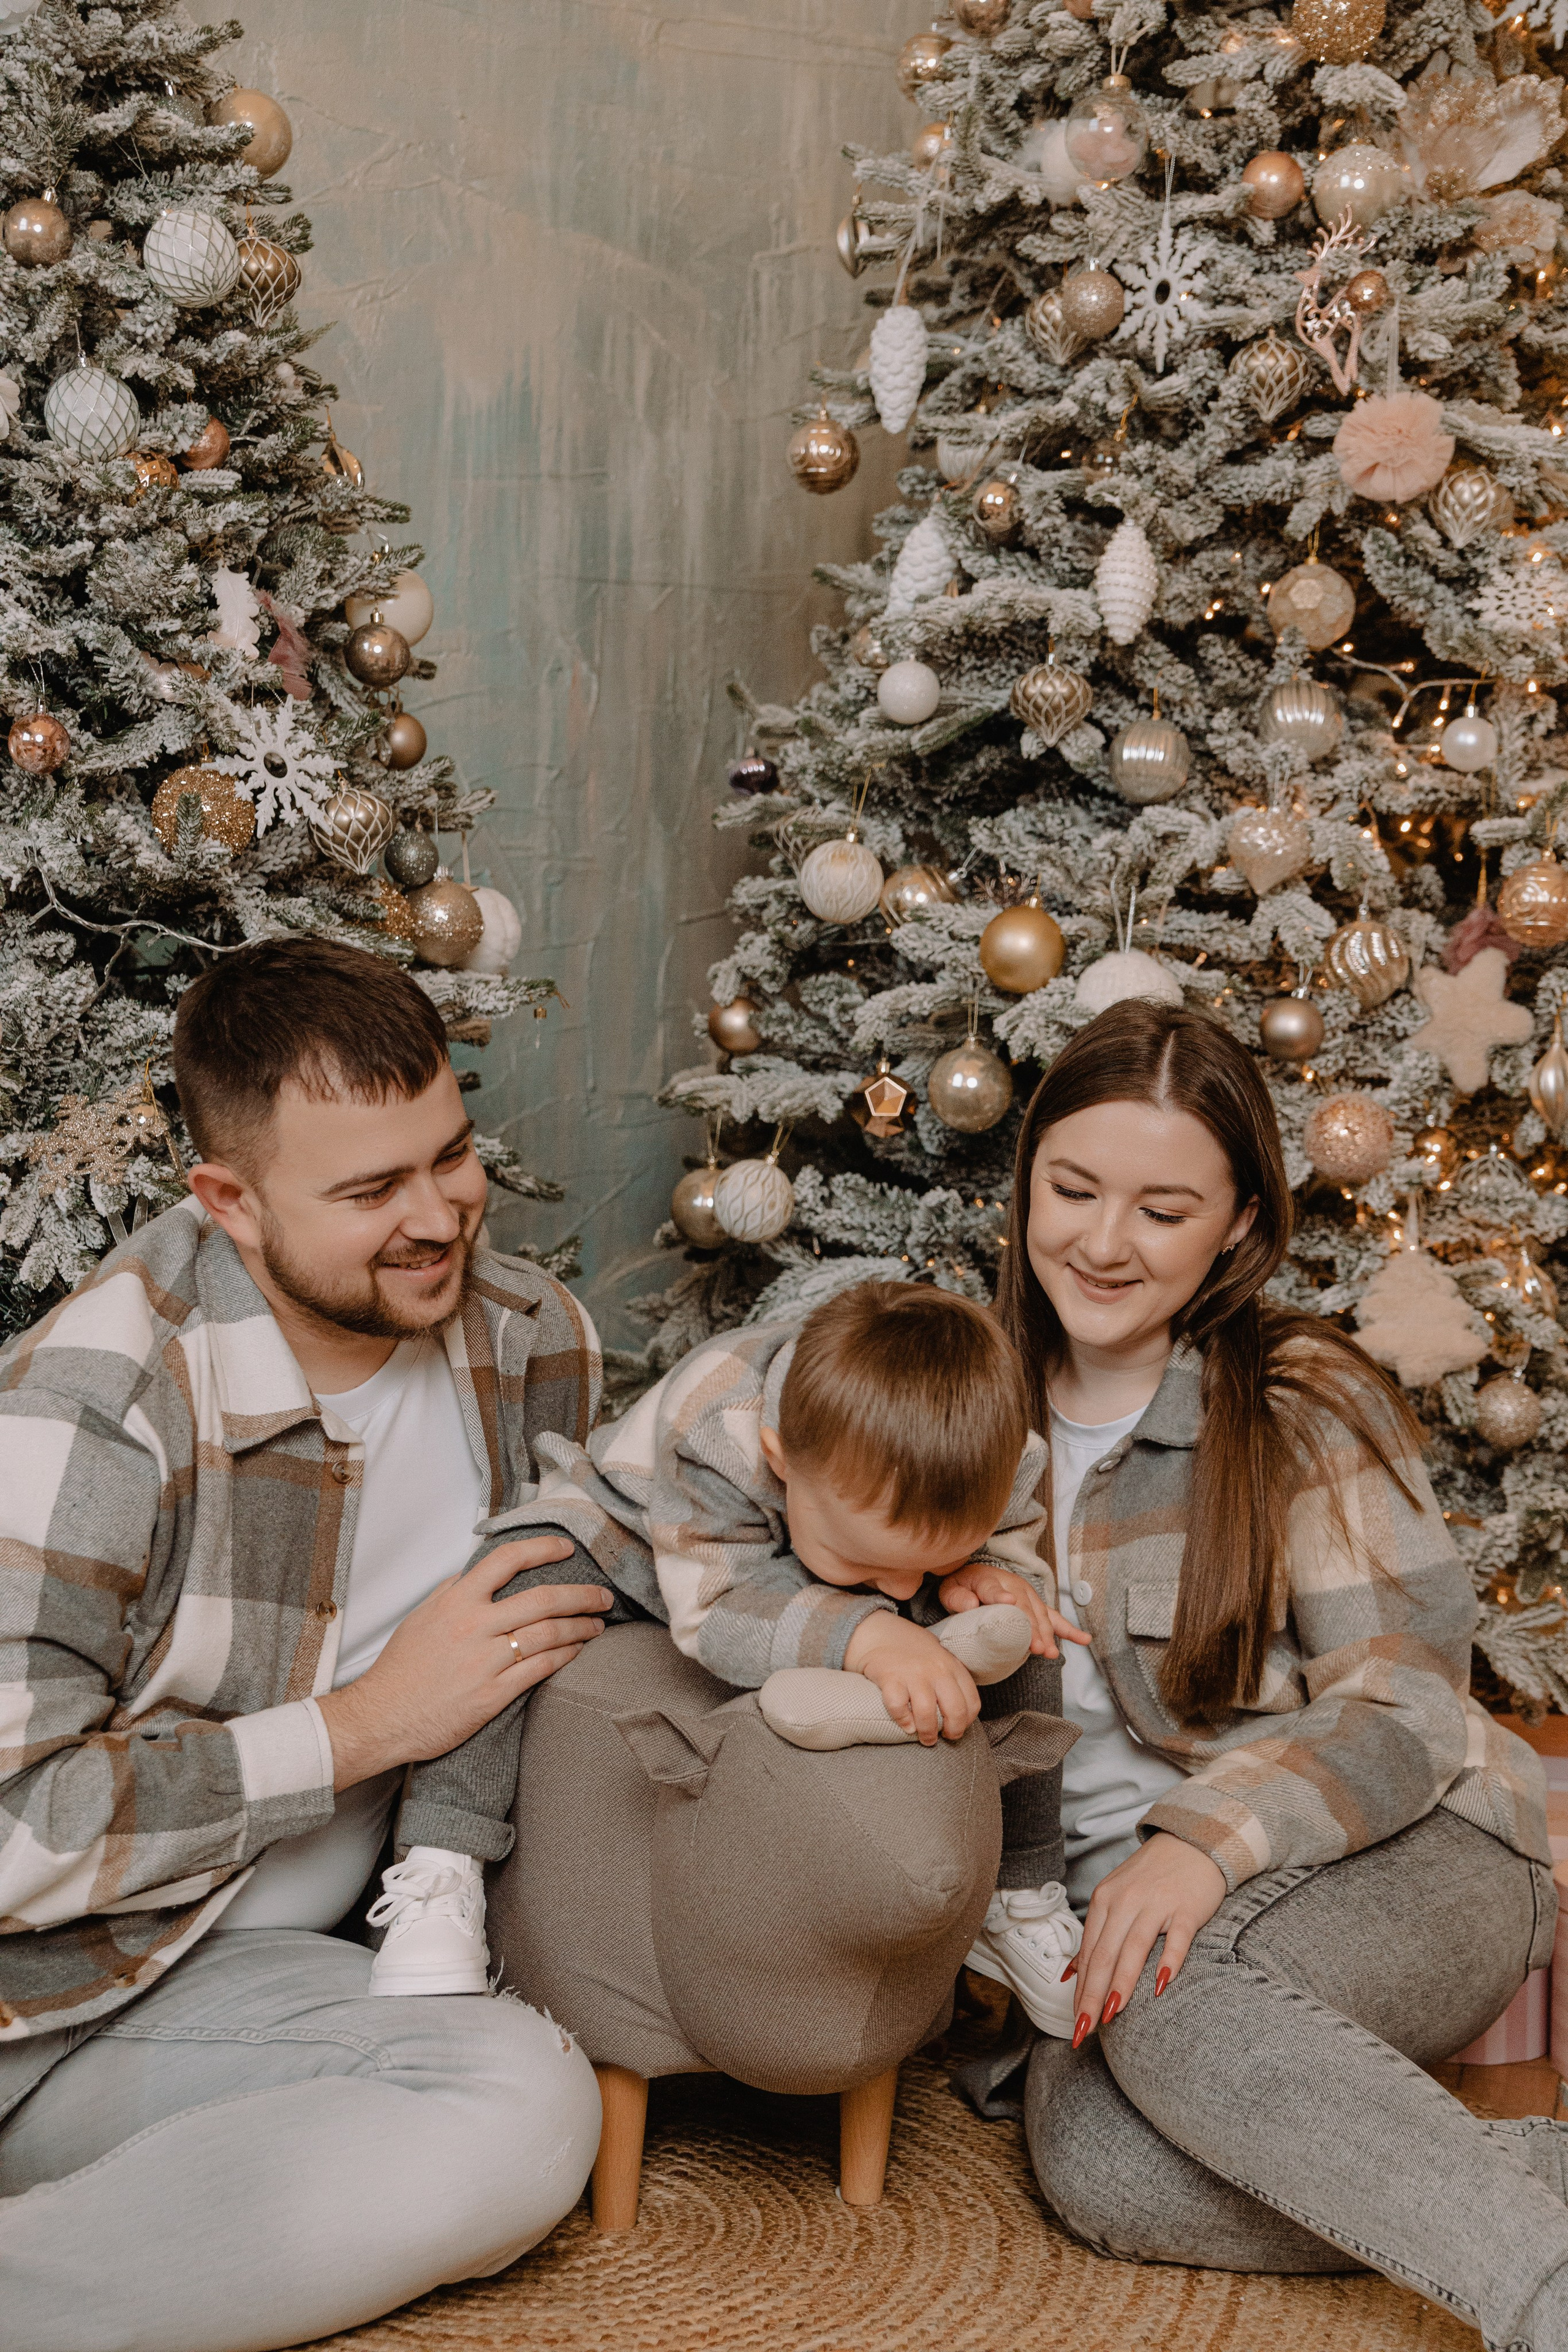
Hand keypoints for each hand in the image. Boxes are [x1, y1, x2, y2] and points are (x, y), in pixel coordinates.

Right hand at [317, 1539, 612, 1789]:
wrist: (381, 1717)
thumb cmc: (401, 1668)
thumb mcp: (421, 1617)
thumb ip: (452, 1591)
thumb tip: (478, 1571)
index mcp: (456, 1601)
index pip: (506, 1560)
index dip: (543, 1549)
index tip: (567, 1548)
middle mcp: (473, 1625)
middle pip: (542, 1599)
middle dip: (581, 1595)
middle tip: (603, 1596)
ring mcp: (485, 1661)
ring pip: (548, 1634)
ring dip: (580, 1627)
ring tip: (597, 1624)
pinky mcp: (492, 1695)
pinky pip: (539, 1669)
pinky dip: (565, 1656)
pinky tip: (577, 1651)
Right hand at [842, 1613, 979, 1744]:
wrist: (880, 1633)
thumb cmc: (913, 1651)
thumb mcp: (940, 1658)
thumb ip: (951, 1679)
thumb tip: (961, 1713)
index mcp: (952, 1665)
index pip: (972, 1702)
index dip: (966, 1721)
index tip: (956, 1728)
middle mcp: (936, 1669)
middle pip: (955, 1710)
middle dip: (952, 1731)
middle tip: (943, 1738)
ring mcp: (913, 1674)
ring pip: (927, 1713)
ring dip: (928, 1733)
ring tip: (925, 1738)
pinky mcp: (890, 1678)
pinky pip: (899, 1708)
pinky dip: (903, 1721)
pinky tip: (906, 1724)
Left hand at [937, 1560, 1091, 1661]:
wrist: (973, 1577)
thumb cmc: (962, 1587)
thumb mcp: (951, 1590)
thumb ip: (958, 1597)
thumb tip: (970, 1604)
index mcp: (988, 1580)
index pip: (993, 1589)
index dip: (1000, 1596)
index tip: (1010, 1602)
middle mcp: (1013, 1586)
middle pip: (1024, 1608)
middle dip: (1031, 1628)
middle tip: (1036, 1647)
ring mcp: (1028, 1596)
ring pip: (1040, 1616)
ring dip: (1047, 1634)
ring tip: (1049, 1652)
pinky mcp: (1037, 1606)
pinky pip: (1055, 1618)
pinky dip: (1069, 1629)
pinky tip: (1084, 1639)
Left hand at [1066, 1831, 1226, 2044]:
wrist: (1192, 1843)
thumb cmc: (1151, 1877)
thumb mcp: (1115, 1897)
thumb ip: (1096, 1935)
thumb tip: (1070, 1974)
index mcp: (1104, 1900)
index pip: (1089, 1952)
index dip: (1081, 1989)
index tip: (1076, 2020)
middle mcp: (1125, 1901)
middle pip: (1104, 1954)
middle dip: (1093, 1996)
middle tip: (1085, 2030)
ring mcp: (1156, 1904)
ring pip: (1133, 1948)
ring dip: (1121, 1983)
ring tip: (1112, 2014)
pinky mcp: (1186, 1908)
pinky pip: (1176, 1938)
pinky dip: (1167, 1961)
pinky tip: (1160, 1985)